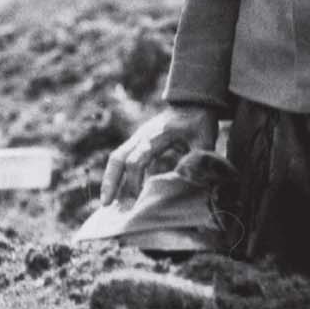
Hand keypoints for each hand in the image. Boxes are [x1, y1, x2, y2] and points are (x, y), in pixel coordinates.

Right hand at [101, 106, 217, 205]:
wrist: (193, 104)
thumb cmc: (199, 124)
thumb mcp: (203, 141)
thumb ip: (196, 161)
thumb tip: (186, 183)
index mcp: (157, 136)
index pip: (136, 161)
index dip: (134, 182)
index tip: (137, 202)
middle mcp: (142, 136)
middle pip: (118, 158)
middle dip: (110, 181)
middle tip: (105, 204)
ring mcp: (138, 138)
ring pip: (116, 158)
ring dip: (109, 180)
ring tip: (105, 204)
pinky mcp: (138, 142)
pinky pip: (122, 158)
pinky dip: (116, 175)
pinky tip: (117, 194)